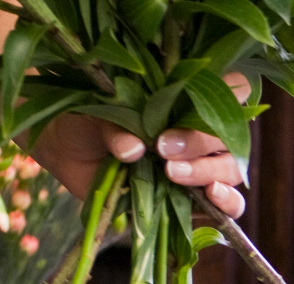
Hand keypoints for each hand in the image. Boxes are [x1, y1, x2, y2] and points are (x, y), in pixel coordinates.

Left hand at [25, 72, 249, 218]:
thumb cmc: (83, 117)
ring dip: (209, 172)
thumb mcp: (92, 111)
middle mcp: (198, 130)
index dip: (227, 92)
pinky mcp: (190, 198)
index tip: (193, 102)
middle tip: (163, 147)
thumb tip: (132, 149)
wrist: (61, 148)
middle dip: (200, 142)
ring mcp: (198, 164)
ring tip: (173, 172)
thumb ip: (113, 123)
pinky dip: (225, 204)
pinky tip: (210, 197)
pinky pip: (224, 206)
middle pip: (228, 135)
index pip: (232, 88)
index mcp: (184, 97)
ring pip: (230, 170)